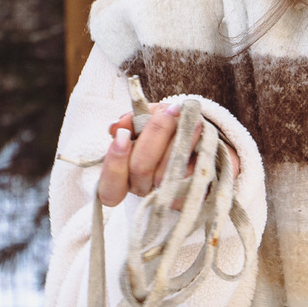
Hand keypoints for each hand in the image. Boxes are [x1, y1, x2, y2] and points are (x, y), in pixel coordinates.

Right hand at [96, 101, 236, 206]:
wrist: (196, 138)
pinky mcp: (190, 193)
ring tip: (190, 117)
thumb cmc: (164, 130)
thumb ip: (130, 121)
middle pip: (140, 169)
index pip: (110, 187)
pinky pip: (190, 175)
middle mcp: (142, 189)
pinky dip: (193, 148)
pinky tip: (198, 129)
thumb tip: (117, 127)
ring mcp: (166, 194)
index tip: (123, 134)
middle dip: (154, 134)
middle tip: (168, 112)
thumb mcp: (145, 120)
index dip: (114, 163)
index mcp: (124, 177)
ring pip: (166, 173)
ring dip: (178, 139)